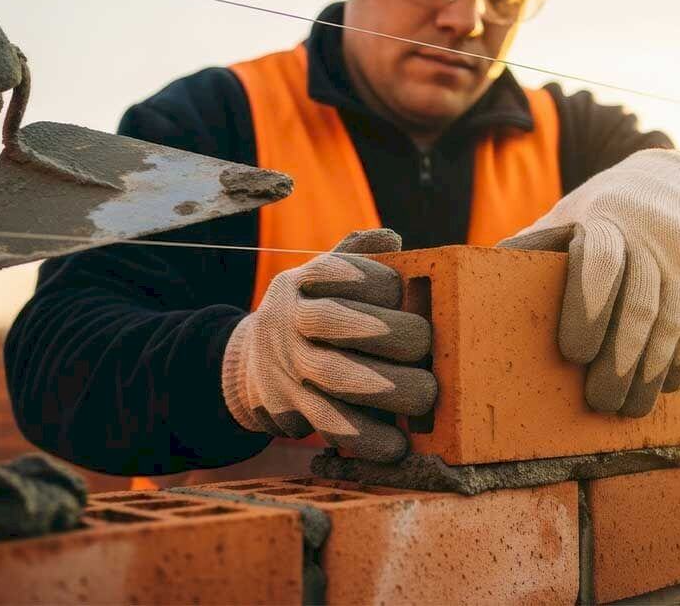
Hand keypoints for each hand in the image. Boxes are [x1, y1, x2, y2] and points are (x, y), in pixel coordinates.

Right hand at [221, 229, 436, 462]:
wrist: (252, 365)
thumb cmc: (312, 314)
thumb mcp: (322, 279)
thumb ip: (357, 255)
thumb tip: (390, 236)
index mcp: (302, 283)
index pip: (336, 272)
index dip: (375, 282)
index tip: (405, 291)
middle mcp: (290, 321)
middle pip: (335, 322)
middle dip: (390, 333)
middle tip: (427, 344)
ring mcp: (289, 367)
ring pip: (336, 377)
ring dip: (387, 388)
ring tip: (427, 394)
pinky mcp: (292, 410)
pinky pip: (331, 426)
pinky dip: (368, 438)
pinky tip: (399, 444)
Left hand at [499, 149, 679, 416]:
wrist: (678, 185)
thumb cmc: (601, 214)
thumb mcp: (565, 215)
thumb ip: (530, 248)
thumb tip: (472, 282)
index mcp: (607, 219)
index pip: (599, 261)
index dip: (588, 308)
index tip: (573, 354)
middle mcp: (653, 238)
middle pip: (641, 305)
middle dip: (621, 360)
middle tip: (599, 401)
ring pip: (674, 323)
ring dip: (651, 372)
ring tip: (628, 410)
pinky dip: (679, 362)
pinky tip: (660, 389)